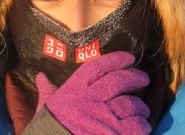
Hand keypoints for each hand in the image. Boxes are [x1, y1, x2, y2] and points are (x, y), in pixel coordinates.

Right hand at [36, 51, 150, 134]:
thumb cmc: (50, 126)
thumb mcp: (46, 105)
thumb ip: (47, 89)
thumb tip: (40, 76)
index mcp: (75, 88)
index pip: (99, 66)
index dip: (116, 58)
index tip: (129, 57)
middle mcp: (91, 98)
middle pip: (119, 81)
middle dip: (135, 77)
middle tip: (144, 77)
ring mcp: (103, 117)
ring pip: (131, 104)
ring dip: (140, 106)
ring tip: (143, 109)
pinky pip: (136, 126)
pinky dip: (142, 124)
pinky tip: (142, 125)